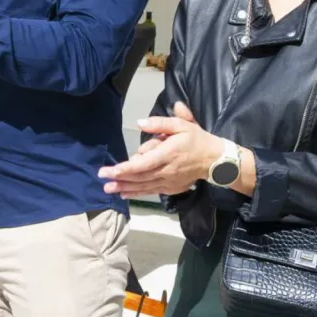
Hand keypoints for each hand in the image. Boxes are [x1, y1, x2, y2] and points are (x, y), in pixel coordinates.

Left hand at [98, 103, 223, 197]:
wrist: (215, 160)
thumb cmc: (196, 139)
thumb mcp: (181, 124)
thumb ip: (160, 123)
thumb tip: (140, 123)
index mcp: (168, 154)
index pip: (144, 163)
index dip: (127, 168)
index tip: (113, 170)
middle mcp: (166, 170)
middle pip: (139, 176)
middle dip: (119, 178)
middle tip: (101, 177)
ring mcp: (168, 182)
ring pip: (143, 186)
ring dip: (125, 188)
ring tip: (107, 189)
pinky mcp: (170, 188)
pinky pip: (150, 191)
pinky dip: (137, 193)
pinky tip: (124, 194)